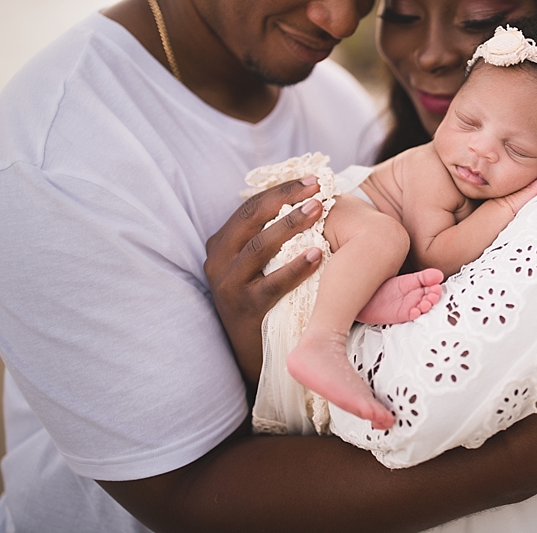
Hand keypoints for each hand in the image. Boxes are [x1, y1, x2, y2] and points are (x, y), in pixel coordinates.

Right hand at [202, 179, 324, 382]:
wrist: (252, 357)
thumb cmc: (262, 303)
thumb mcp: (254, 267)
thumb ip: (266, 239)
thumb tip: (304, 200)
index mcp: (221, 244)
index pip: (249, 206)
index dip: (280, 190)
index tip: (311, 180)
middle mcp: (218, 260)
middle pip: (251, 217)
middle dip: (285, 198)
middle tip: (317, 189)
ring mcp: (227, 285)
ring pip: (259, 245)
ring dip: (290, 224)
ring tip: (318, 210)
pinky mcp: (243, 309)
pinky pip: (271, 283)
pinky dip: (295, 267)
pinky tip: (317, 255)